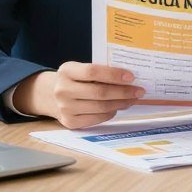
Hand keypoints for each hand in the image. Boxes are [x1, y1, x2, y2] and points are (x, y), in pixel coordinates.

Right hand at [14, 62, 144, 128]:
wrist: (51, 96)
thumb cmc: (75, 79)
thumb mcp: (81, 69)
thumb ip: (100, 70)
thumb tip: (129, 77)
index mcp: (66, 71)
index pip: (93, 71)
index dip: (114, 74)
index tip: (131, 77)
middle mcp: (62, 90)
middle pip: (99, 92)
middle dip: (123, 92)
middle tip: (139, 91)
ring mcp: (65, 108)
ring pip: (100, 107)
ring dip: (121, 103)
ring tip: (133, 99)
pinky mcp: (70, 122)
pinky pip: (96, 118)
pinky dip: (110, 113)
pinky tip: (118, 107)